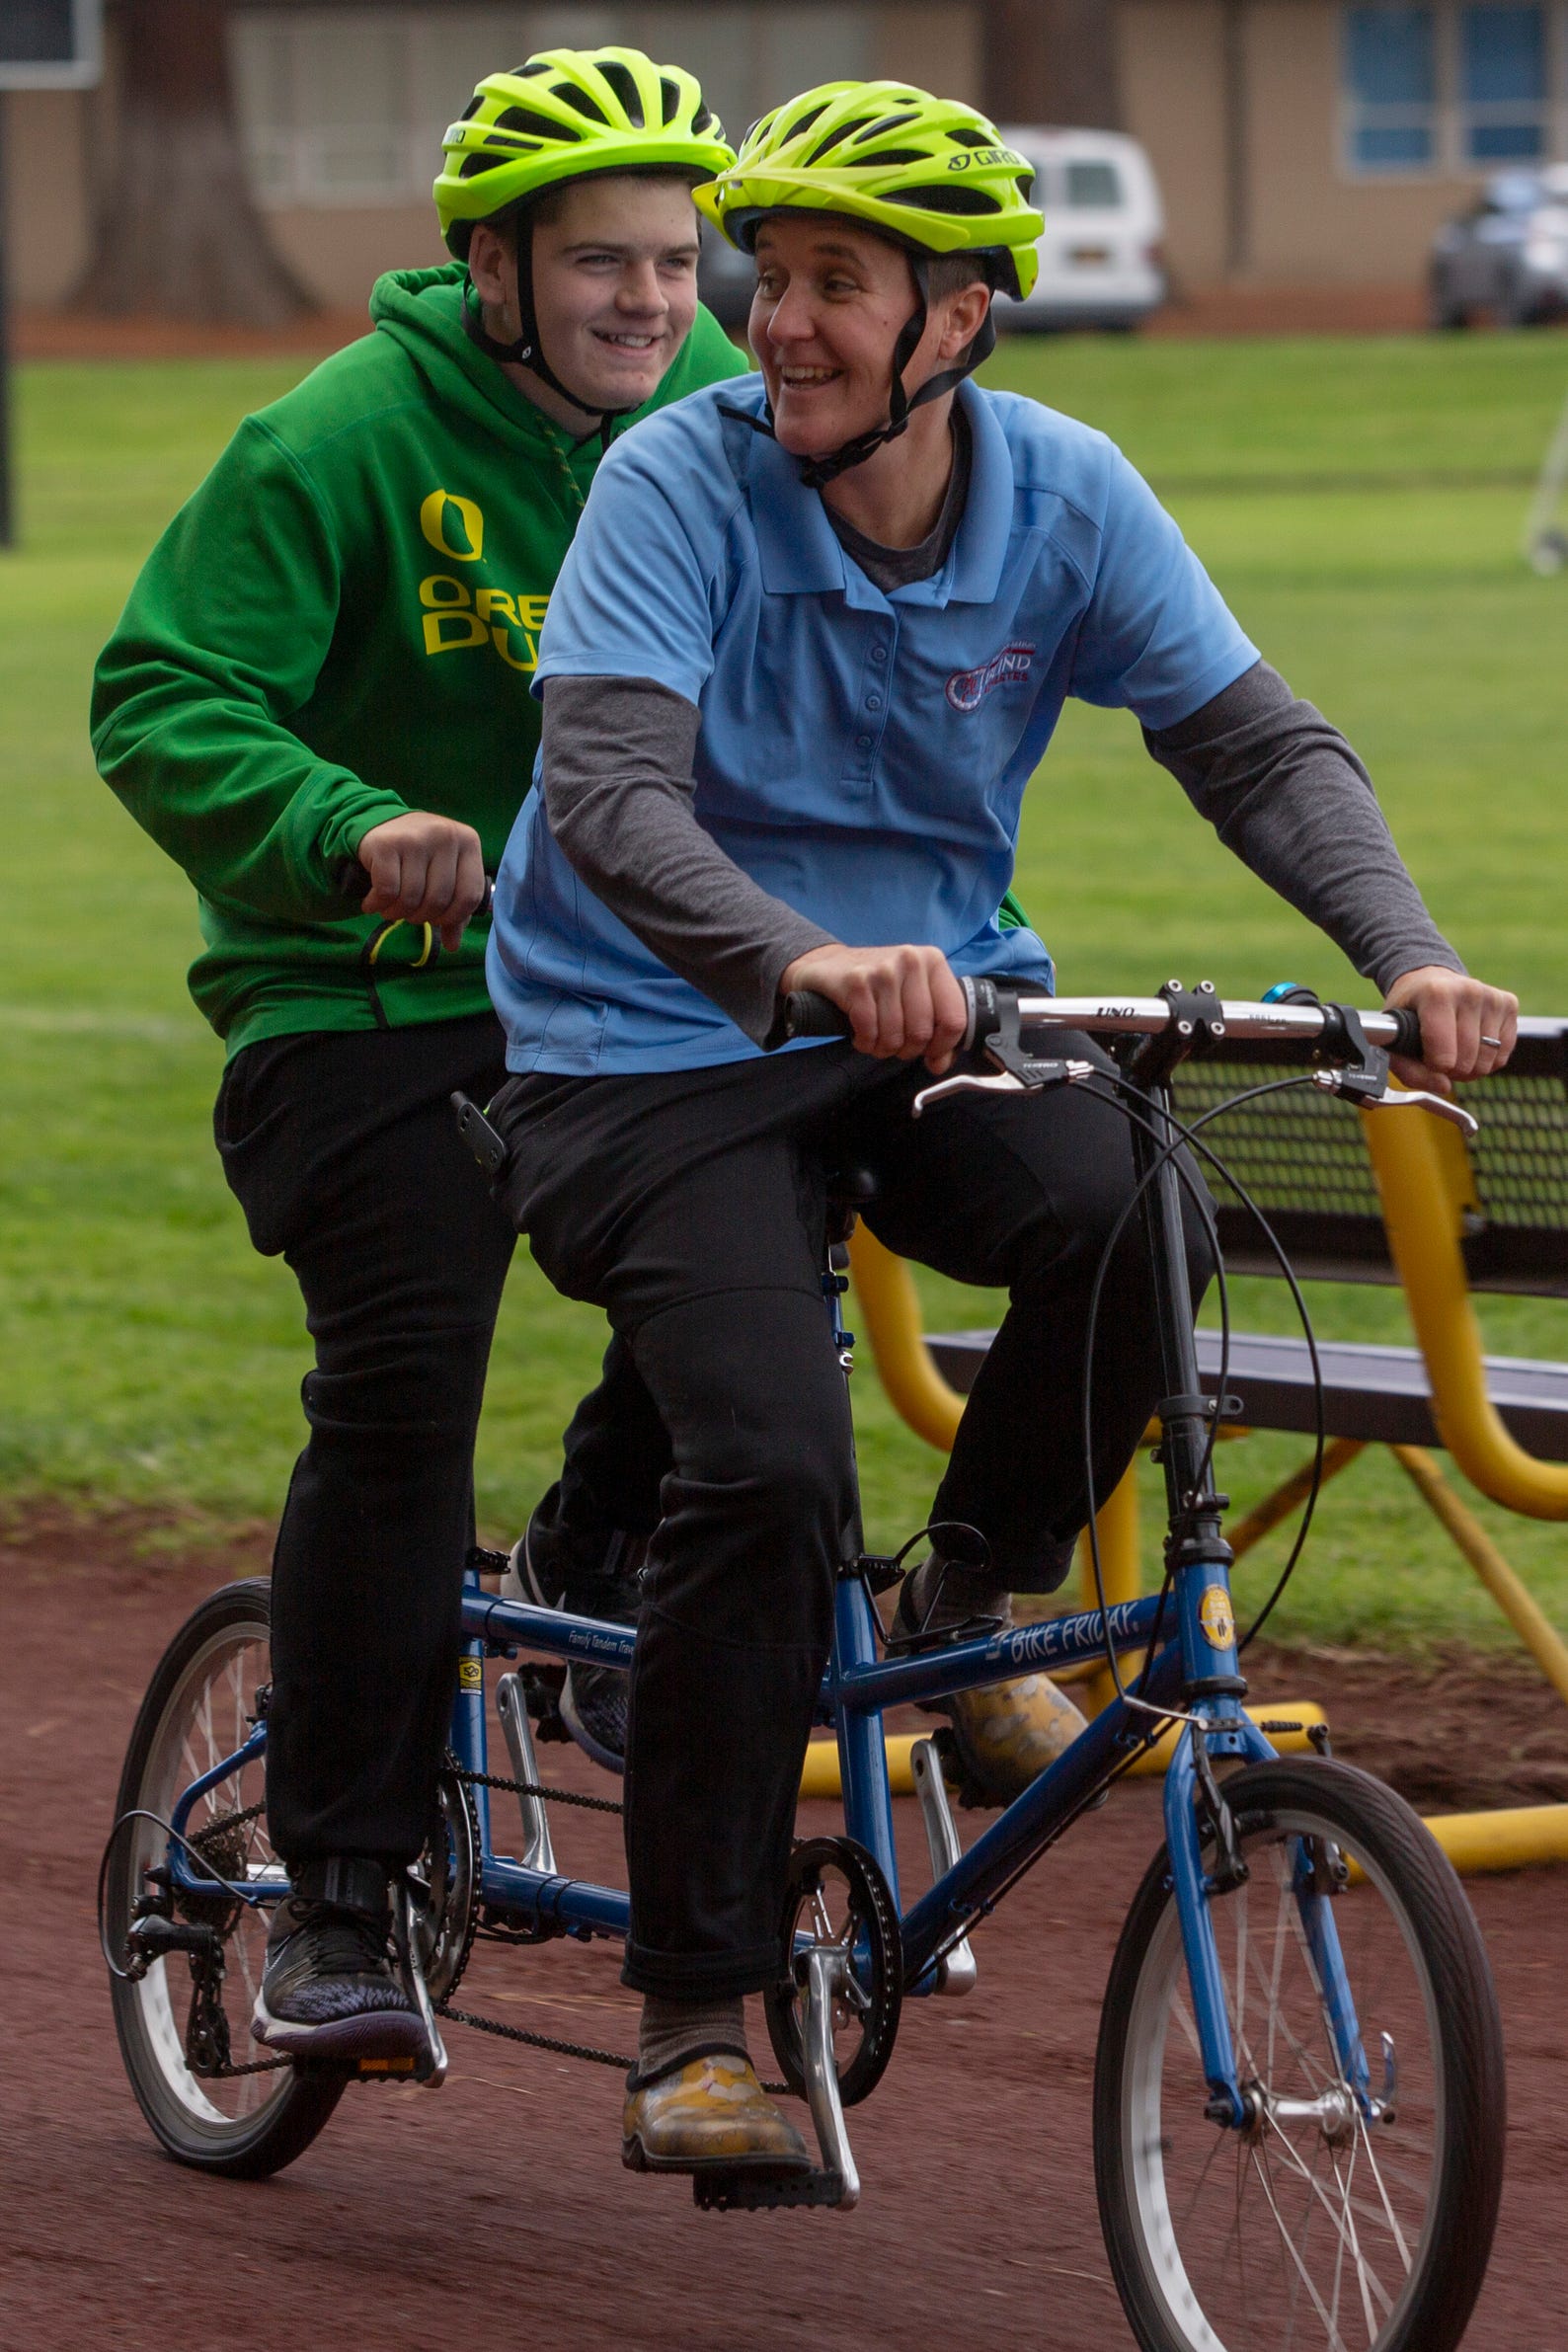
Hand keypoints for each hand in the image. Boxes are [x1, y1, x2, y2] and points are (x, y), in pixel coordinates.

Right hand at [353, 813, 485, 953]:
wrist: (379, 824)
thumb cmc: (420, 857)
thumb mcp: (444, 875)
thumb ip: (454, 910)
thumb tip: (453, 946)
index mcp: (468, 842)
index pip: (469, 896)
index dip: (453, 918)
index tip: (437, 920)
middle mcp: (445, 835)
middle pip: (438, 901)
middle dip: (421, 917)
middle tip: (409, 913)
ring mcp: (415, 837)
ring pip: (411, 898)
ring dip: (397, 914)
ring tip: (391, 909)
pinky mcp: (386, 844)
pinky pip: (387, 891)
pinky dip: (378, 905)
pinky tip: (373, 903)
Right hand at [780, 942, 967, 1071]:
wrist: (828, 965)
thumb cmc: (877, 985)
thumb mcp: (913, 996)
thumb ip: (935, 1029)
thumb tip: (940, 1063)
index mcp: (933, 961)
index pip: (955, 1018)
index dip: (943, 1046)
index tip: (930, 1052)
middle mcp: (911, 960)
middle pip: (922, 1033)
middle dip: (907, 1050)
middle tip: (895, 1044)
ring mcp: (883, 970)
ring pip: (895, 1036)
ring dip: (883, 1049)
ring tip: (876, 1039)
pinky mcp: (856, 982)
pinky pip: (869, 1032)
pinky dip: (865, 1043)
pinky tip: (861, 1035)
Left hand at [1384, 965, 1517, 1093]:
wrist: (1429, 981)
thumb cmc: (1410, 1012)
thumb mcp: (1394, 1039)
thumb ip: (1409, 1072)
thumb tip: (1444, 1087)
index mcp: (1436, 994)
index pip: (1444, 1055)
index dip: (1434, 1067)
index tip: (1425, 1056)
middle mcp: (1469, 991)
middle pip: (1467, 1062)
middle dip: (1451, 1070)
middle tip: (1439, 1056)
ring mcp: (1492, 997)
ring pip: (1487, 1062)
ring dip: (1469, 1068)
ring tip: (1454, 1051)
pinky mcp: (1509, 1004)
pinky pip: (1503, 1055)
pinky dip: (1487, 1061)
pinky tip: (1472, 1045)